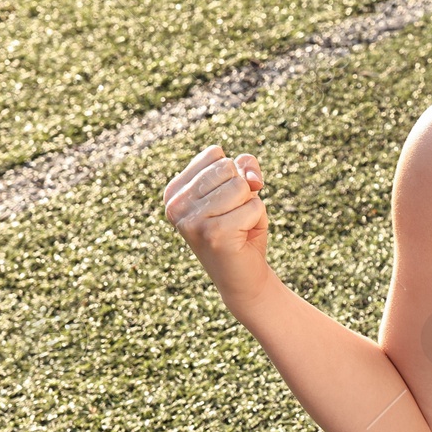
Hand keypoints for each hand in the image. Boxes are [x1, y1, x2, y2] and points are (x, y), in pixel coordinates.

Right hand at [162, 144, 274, 311]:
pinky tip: (243, 237)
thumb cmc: (241, 228)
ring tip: (238, 226)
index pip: (214, 154)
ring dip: (250, 205)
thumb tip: (252, 179)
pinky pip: (254, 206)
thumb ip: (246, 167)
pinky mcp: (214, 234)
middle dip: (243, 190)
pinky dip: (258, 220)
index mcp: (174, 192)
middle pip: (228, 167)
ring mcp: (192, 221)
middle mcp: (175, 205)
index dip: (233, 172)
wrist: (242, 277)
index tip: (225, 200)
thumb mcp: (242, 189)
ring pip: (242, 186)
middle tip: (234, 216)